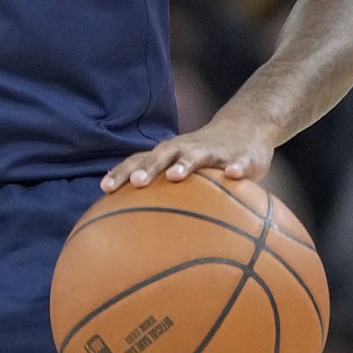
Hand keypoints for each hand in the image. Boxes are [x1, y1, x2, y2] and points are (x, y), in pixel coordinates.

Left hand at [102, 106, 275, 192]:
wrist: (246, 127)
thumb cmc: (203, 155)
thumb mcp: (179, 167)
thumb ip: (159, 191)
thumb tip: (129, 225)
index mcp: (168, 153)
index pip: (139, 160)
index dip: (122, 173)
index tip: (106, 189)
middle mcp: (186, 149)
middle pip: (163, 154)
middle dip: (149, 167)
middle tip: (137, 182)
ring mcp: (213, 151)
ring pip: (197, 156)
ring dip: (184, 164)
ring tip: (174, 176)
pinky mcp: (240, 157)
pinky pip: (238, 162)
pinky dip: (235, 168)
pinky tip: (233, 175)